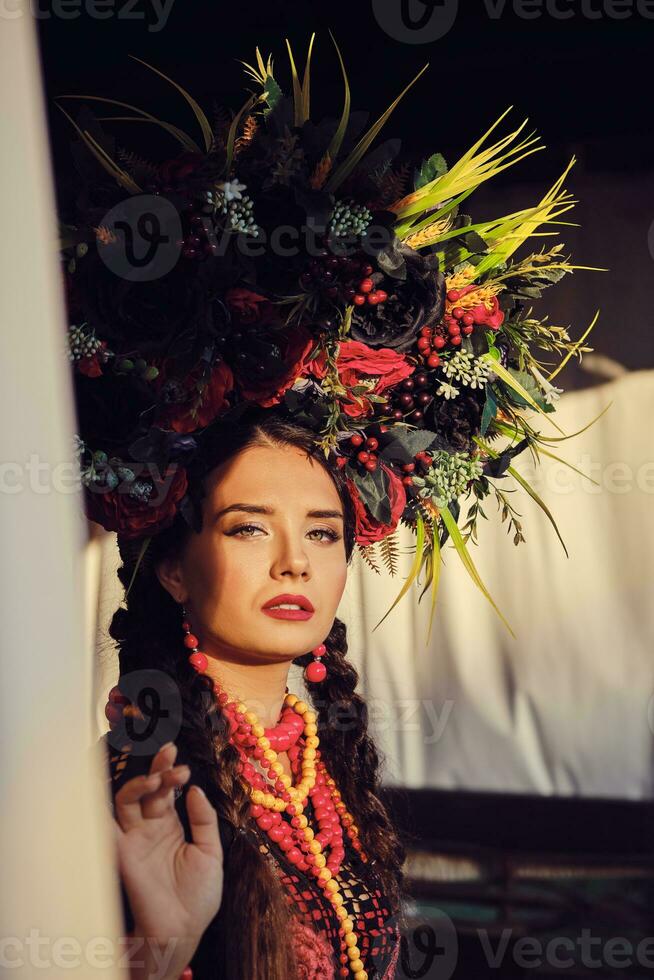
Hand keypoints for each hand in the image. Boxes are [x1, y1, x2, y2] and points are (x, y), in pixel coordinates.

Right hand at [113, 743, 223, 976]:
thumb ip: (203, 819)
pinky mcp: (122, 853)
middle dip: (157, 768)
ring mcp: (134, 839)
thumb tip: (194, 788)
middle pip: (147, 788)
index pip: (167, 789)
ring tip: (159, 778)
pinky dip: (107, 809)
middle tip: (170, 753)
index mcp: (170, 824)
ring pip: (126, 799)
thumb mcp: (211, 851)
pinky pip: (108, 827)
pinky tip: (124, 792)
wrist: (184, 930)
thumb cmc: (199, 895)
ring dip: (140, 783)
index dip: (171, 771)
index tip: (182, 761)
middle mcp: (149, 827)